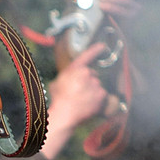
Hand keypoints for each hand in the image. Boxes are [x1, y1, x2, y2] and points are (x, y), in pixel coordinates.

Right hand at [41, 43, 107, 159]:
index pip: (87, 55)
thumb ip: (67, 76)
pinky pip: (102, 95)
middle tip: (79, 91)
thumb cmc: (58, 99)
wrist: (65, 113)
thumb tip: (69, 78)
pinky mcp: (101, 94)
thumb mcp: (57, 82)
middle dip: (88, 81)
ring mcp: (95, 84)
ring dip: (92, 91)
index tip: (102, 46)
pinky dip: (97, 99)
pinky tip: (88, 104)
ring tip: (82, 100)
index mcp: (75, 69)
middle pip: (92, 75)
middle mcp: (87, 73)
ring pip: (97, 85)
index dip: (96, 50)